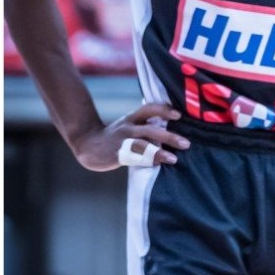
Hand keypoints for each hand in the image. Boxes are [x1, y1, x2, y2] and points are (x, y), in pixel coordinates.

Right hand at [73, 102, 189, 171]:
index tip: (179, 115)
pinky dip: (146, 160)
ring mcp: (122, 141)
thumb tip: (172, 128)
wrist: (87, 144)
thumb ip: (146, 125)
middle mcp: (128, 127)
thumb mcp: (129, 125)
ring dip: (159, 151)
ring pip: (142, 144)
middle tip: (186, 144)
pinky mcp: (116, 153)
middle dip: (170, 136)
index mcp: (132, 118)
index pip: (149, 108)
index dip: (164, 110)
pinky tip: (157, 165)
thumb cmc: (115, 137)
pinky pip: (133, 157)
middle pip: (151, 129)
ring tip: (174, 159)